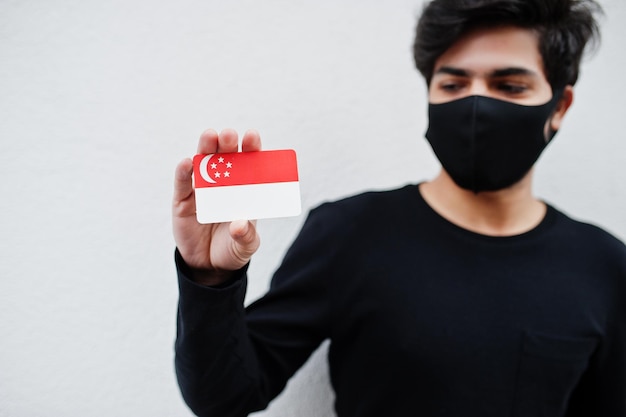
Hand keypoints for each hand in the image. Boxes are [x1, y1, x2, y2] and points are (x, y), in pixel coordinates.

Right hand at [172, 128, 261, 284]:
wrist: (209, 266)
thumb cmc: (233, 249)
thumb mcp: (246, 246)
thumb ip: (246, 236)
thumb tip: (239, 225)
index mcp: (243, 189)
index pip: (248, 163)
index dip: (250, 148)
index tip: (251, 136)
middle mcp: (223, 185)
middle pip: (225, 158)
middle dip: (227, 144)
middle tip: (229, 135)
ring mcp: (202, 191)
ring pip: (203, 164)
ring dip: (205, 148)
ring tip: (209, 137)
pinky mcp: (183, 202)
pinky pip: (182, 184)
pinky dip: (183, 172)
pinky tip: (187, 162)